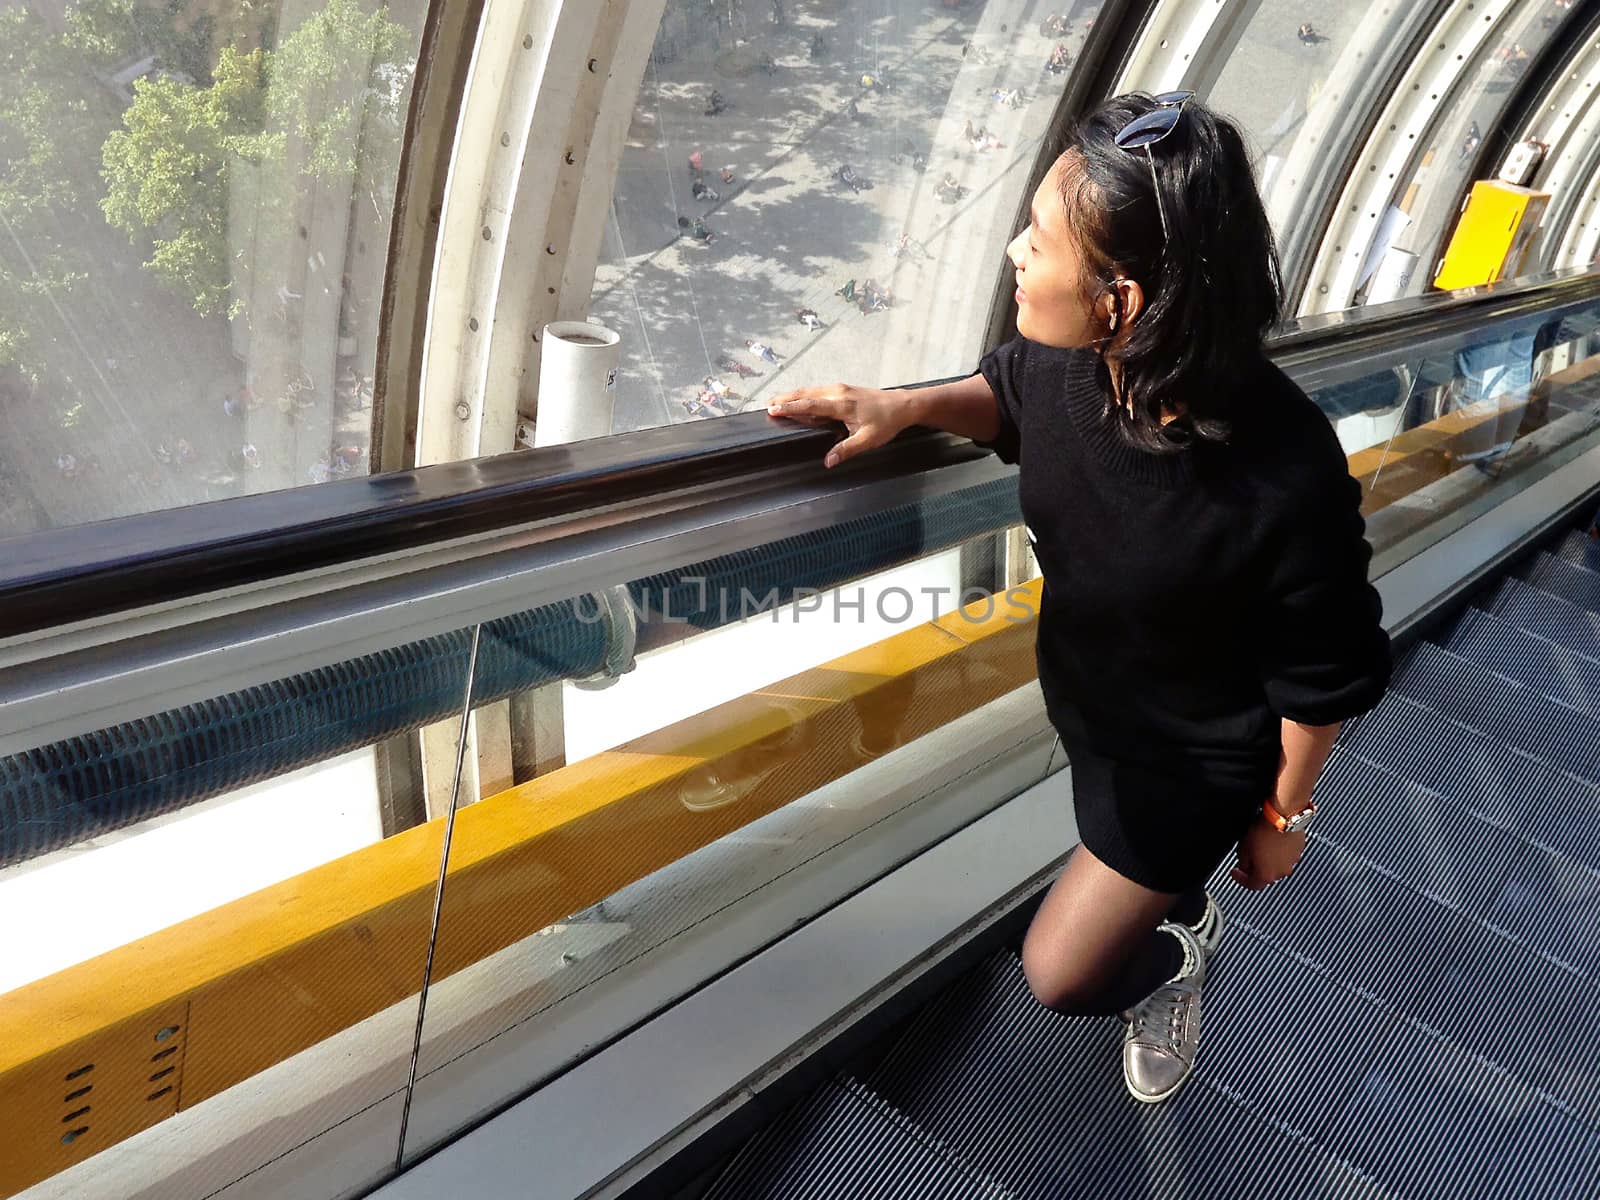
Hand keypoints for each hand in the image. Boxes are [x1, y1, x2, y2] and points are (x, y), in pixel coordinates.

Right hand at [766, 384, 906, 467]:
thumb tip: (828, 461)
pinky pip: (818, 391)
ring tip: (777, 401)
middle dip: (785, 398)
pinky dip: (805, 395)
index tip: (773, 409)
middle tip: (767, 404)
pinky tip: (799, 400)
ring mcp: (840, 389)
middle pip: (805, 394)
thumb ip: (847, 450)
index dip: (790, 407)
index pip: (809, 405)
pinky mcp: (843, 390)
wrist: (903, 405)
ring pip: (811, 391)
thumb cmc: (887, 422)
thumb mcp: (868, 440)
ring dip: (793, 395)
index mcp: (841, 404)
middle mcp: (838, 392)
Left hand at [1230, 815, 1305, 890]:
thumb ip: (1243, 862)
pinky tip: (1273, 839)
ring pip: (1277, 864)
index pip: (1252, 885)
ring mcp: (1292, 861)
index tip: (1236, 873)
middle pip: (1266, 875)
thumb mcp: (1243, 848)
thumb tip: (1244, 866)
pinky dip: (1280, 850)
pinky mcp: (1299, 850)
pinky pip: (1287, 854)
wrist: (1283, 817)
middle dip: (1256, 867)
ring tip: (1261, 845)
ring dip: (1269, 858)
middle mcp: (1281, 872)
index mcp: (1266, 875)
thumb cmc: (1263, 831)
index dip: (1241, 879)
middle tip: (1248, 857)